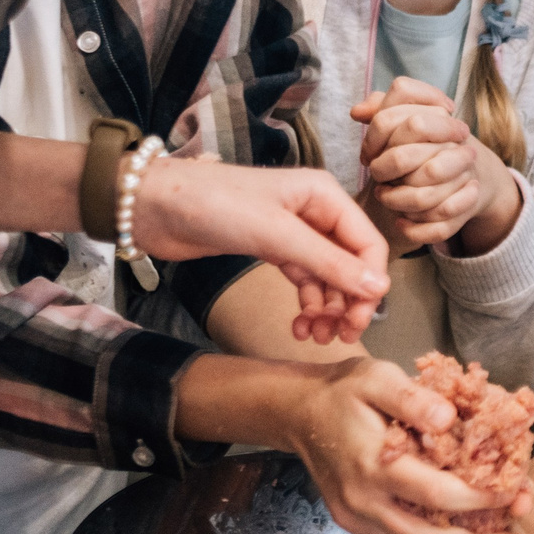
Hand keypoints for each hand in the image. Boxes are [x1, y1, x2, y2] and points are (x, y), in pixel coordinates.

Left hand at [129, 158, 388, 343]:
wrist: (155, 207)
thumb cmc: (216, 206)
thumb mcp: (276, 234)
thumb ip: (328, 263)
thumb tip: (378, 289)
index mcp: (325, 196)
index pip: (367, 244)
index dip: (369, 283)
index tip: (359, 319)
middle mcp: (315, 212)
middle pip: (351, 264)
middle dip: (348, 301)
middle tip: (341, 337)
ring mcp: (294, 233)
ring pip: (327, 277)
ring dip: (326, 309)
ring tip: (314, 337)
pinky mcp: (272, 250)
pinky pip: (303, 281)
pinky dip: (305, 305)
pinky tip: (298, 326)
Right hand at [284, 358, 533, 533]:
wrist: (299, 412)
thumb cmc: (344, 391)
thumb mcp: (377, 377)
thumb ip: (412, 398)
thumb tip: (449, 419)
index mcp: (373, 464)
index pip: (435, 493)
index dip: (478, 500)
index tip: (513, 495)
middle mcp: (363, 501)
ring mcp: (356, 519)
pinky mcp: (355, 526)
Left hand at [350, 79, 518, 255]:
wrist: (472, 176)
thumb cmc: (428, 148)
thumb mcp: (408, 124)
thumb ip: (382, 110)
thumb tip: (356, 111)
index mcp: (441, 118)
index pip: (405, 121)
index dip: (375, 137)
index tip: (369, 152)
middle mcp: (457, 146)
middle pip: (406, 158)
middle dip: (384, 169)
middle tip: (377, 175)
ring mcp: (465, 177)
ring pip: (423, 196)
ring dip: (396, 201)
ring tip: (384, 197)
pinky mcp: (466, 208)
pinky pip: (439, 226)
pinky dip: (415, 228)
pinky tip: (400, 222)